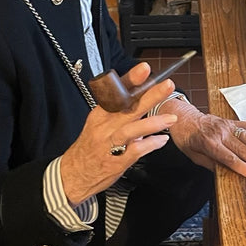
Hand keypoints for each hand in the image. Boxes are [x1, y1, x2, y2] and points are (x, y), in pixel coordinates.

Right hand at [59, 63, 178, 204]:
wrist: (73, 175)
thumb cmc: (89, 149)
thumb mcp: (98, 125)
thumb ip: (119, 114)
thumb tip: (141, 102)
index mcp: (100, 115)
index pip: (116, 92)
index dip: (131, 80)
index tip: (144, 69)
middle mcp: (105, 127)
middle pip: (128, 107)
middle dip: (149, 95)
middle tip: (167, 85)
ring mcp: (110, 144)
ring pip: (132, 129)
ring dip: (153, 122)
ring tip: (171, 118)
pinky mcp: (117, 161)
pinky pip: (136, 150)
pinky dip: (150, 144)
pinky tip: (162, 140)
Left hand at [162, 99, 245, 178]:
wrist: (183, 117)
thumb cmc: (186, 139)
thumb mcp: (193, 155)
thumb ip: (210, 163)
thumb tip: (227, 173)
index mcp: (209, 144)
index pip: (229, 158)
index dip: (244, 167)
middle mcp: (220, 133)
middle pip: (241, 149)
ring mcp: (226, 126)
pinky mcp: (230, 122)